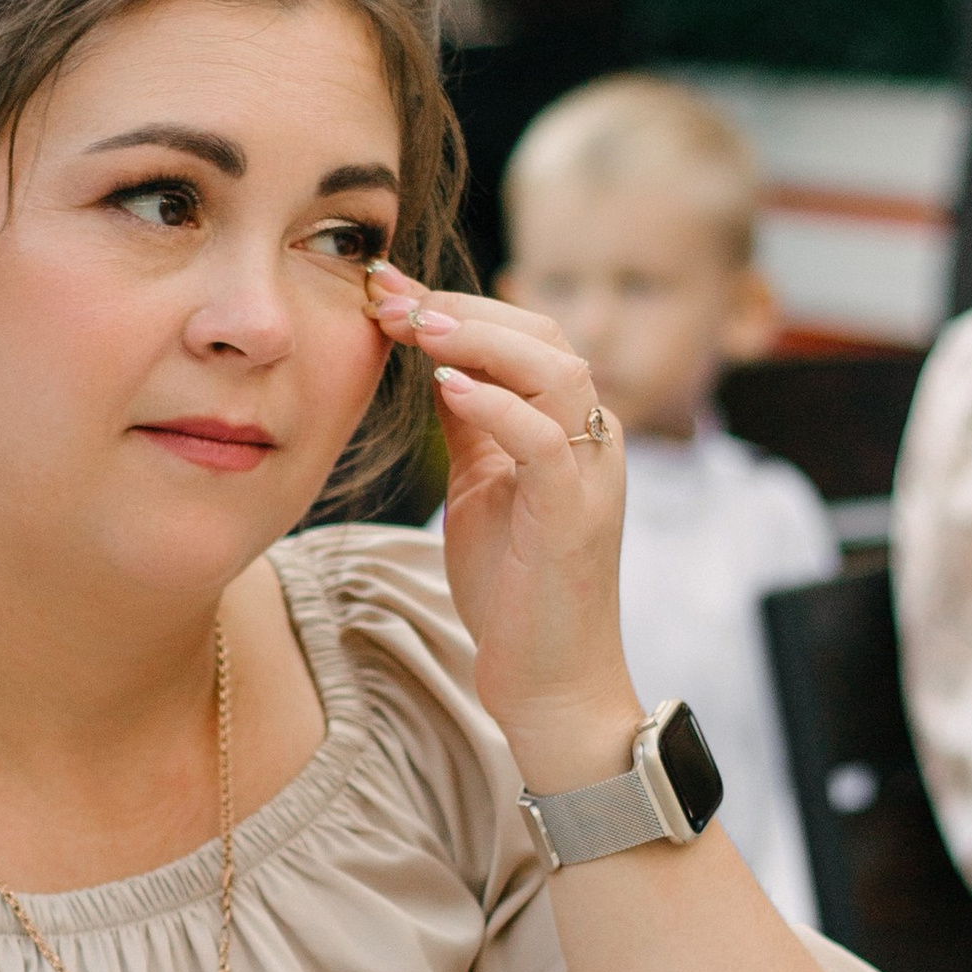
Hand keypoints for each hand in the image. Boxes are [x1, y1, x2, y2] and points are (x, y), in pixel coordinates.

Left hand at [369, 262, 635, 793]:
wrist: (549, 681)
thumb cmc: (515, 589)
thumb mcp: (482, 487)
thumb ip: (472, 425)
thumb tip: (437, 365)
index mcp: (567, 428)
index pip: (523, 335)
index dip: (453, 305)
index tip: (382, 289)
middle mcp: (590, 440)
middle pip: (545, 336)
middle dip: (461, 309)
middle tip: (387, 298)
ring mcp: (589, 476)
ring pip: (557, 372)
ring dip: (482, 342)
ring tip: (417, 328)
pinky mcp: (576, 517)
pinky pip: (546, 441)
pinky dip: (500, 406)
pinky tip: (446, 387)